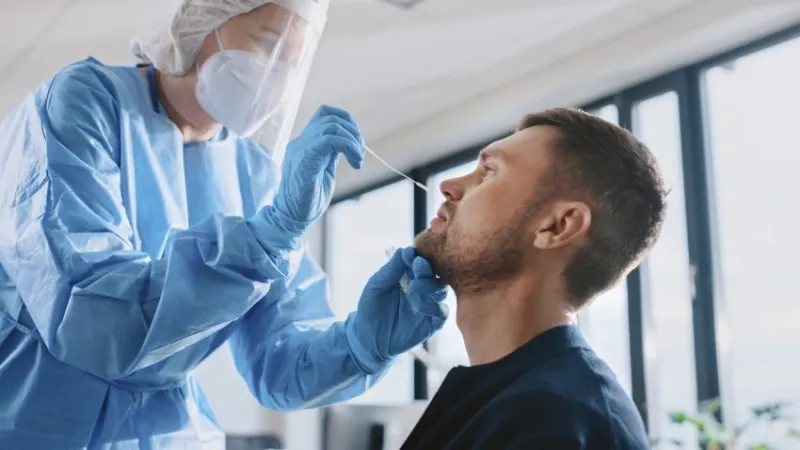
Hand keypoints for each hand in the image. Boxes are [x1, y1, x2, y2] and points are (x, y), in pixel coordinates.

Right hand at [272, 105, 363, 235]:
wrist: (291, 217)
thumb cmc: (308, 198)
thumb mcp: (325, 170)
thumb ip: (332, 153)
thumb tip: (349, 142)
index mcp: (305, 143)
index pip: (324, 114)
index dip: (346, 121)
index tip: (357, 142)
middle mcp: (300, 142)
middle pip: (329, 115)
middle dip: (352, 131)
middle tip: (359, 154)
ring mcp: (301, 149)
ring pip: (330, 125)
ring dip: (352, 140)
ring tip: (358, 159)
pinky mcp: (305, 160)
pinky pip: (329, 140)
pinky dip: (348, 146)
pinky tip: (355, 162)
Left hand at [345, 247, 448, 373]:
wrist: (369, 339)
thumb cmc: (371, 308)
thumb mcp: (376, 286)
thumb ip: (390, 270)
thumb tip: (405, 250)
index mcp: (409, 274)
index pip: (420, 259)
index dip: (417, 256)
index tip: (410, 255)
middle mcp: (422, 286)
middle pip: (434, 272)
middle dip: (427, 269)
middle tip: (419, 267)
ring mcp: (428, 303)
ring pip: (441, 289)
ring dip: (430, 286)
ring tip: (415, 288)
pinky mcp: (432, 321)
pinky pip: (442, 312)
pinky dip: (435, 308)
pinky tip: (421, 308)